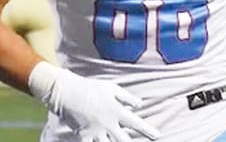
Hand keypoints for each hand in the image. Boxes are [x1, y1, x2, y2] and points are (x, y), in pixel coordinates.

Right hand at [29, 62, 159, 141]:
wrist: (67, 91)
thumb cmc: (91, 88)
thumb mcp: (111, 88)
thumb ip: (126, 97)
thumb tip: (139, 105)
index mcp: (115, 110)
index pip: (135, 123)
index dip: (147, 130)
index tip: (157, 135)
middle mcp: (107, 123)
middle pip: (123, 140)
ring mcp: (95, 131)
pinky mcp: (83, 135)